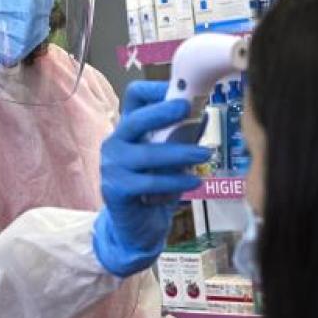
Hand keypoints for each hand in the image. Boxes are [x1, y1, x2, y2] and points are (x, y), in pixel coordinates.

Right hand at [93, 81, 208, 276]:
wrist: (136, 227)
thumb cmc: (155, 186)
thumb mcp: (168, 157)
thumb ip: (179, 137)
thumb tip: (204, 117)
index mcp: (127, 128)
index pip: (133, 97)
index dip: (155, 89)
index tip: (180, 89)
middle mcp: (115, 142)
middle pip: (135, 120)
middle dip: (162, 111)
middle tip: (188, 108)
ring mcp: (112, 167)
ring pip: (148, 155)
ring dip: (180, 153)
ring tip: (206, 153)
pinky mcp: (116, 190)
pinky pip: (150, 183)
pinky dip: (175, 182)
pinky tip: (194, 182)